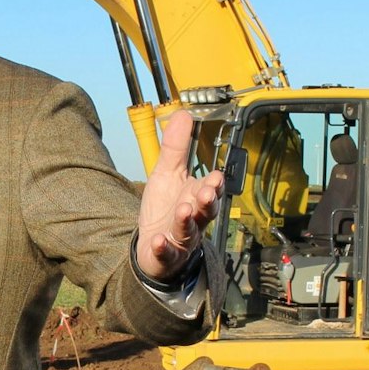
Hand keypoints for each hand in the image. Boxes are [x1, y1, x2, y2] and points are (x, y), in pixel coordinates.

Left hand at [136, 110, 224, 280]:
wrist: (153, 246)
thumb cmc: (165, 208)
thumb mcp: (167, 174)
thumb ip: (176, 147)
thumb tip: (184, 114)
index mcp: (196, 197)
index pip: (211, 189)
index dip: (214, 184)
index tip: (216, 176)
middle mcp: (194, 219)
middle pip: (206, 211)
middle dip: (207, 202)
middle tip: (205, 192)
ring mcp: (181, 239)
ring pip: (189, 231)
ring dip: (186, 222)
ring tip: (183, 211)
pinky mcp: (166, 255)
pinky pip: (166, 253)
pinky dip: (163, 248)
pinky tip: (158, 241)